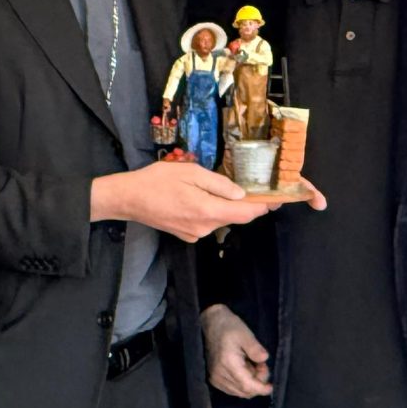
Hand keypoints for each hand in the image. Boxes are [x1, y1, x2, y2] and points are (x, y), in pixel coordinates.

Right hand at [90, 162, 275, 241]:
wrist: (129, 199)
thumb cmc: (157, 180)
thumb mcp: (190, 172)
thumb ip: (218, 184)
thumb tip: (240, 194)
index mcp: (208, 210)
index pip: (246, 213)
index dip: (263, 206)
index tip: (277, 199)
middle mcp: (205, 227)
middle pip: (235, 217)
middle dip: (246, 205)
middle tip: (255, 189)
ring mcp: (195, 234)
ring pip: (221, 220)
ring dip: (226, 207)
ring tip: (223, 190)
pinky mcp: (187, 235)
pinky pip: (207, 223)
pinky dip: (211, 212)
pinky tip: (201, 198)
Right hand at [201, 303, 272, 397]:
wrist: (210, 323)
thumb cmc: (229, 326)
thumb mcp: (245, 333)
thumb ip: (255, 348)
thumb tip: (265, 358)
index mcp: (228, 363)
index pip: (247, 385)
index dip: (261, 389)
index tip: (271, 387)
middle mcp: (219, 374)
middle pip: (244, 391)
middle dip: (257, 382)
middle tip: (261, 365)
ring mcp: (215, 378)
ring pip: (239, 392)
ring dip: (250, 383)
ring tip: (253, 365)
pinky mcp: (214, 378)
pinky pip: (232, 389)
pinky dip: (242, 383)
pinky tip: (245, 369)